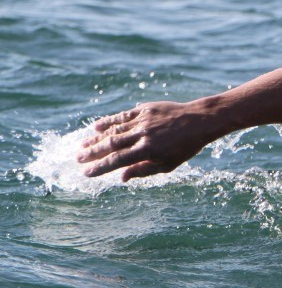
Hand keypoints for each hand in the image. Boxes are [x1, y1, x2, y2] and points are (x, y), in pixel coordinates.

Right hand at [78, 100, 217, 179]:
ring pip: (114, 130)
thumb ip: (143, 171)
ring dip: (96, 138)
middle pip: (111, 144)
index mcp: (149, 151)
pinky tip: (96, 126)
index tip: (86, 172)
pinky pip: (123, 116)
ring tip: (83, 144)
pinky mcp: (145, 110)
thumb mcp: (168, 164)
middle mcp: (143, 135)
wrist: (199, 121)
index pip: (118, 161)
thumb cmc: (185, 147)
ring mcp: (143, 121)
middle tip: (77, 158)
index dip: (100, 167)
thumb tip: (121, 178)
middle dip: (92, 152)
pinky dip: (109, 121)